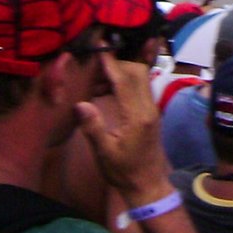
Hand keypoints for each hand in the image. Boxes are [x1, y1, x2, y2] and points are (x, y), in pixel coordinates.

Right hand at [76, 53, 170, 206]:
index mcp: (137, 116)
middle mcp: (149, 108)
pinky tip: (106, 88)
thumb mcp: (104, 153)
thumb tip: (80, 104)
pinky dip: (124, 82)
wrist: (148, 185)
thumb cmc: (124, 172)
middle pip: (137, 73)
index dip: (112, 63)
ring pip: (141, 79)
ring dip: (120, 72)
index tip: (100, 47)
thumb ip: (93, 127)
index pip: (125, 81)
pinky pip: (140, 88)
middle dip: (117, 63)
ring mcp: (152, 109)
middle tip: (94, 63)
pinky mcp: (151, 112)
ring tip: (96, 78)